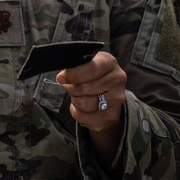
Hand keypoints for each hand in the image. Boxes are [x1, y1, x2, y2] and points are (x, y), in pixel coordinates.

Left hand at [56, 50, 126, 167]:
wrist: (107, 101)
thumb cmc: (88, 79)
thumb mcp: (83, 67)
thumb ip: (73, 66)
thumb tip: (61, 73)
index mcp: (109, 62)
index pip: (91, 66)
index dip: (72, 73)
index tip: (61, 77)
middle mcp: (118, 79)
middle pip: (84, 86)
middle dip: (71, 88)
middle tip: (69, 87)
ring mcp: (118, 100)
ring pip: (84, 102)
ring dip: (75, 101)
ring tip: (78, 97)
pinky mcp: (112, 117)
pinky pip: (85, 117)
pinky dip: (78, 114)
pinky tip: (82, 110)